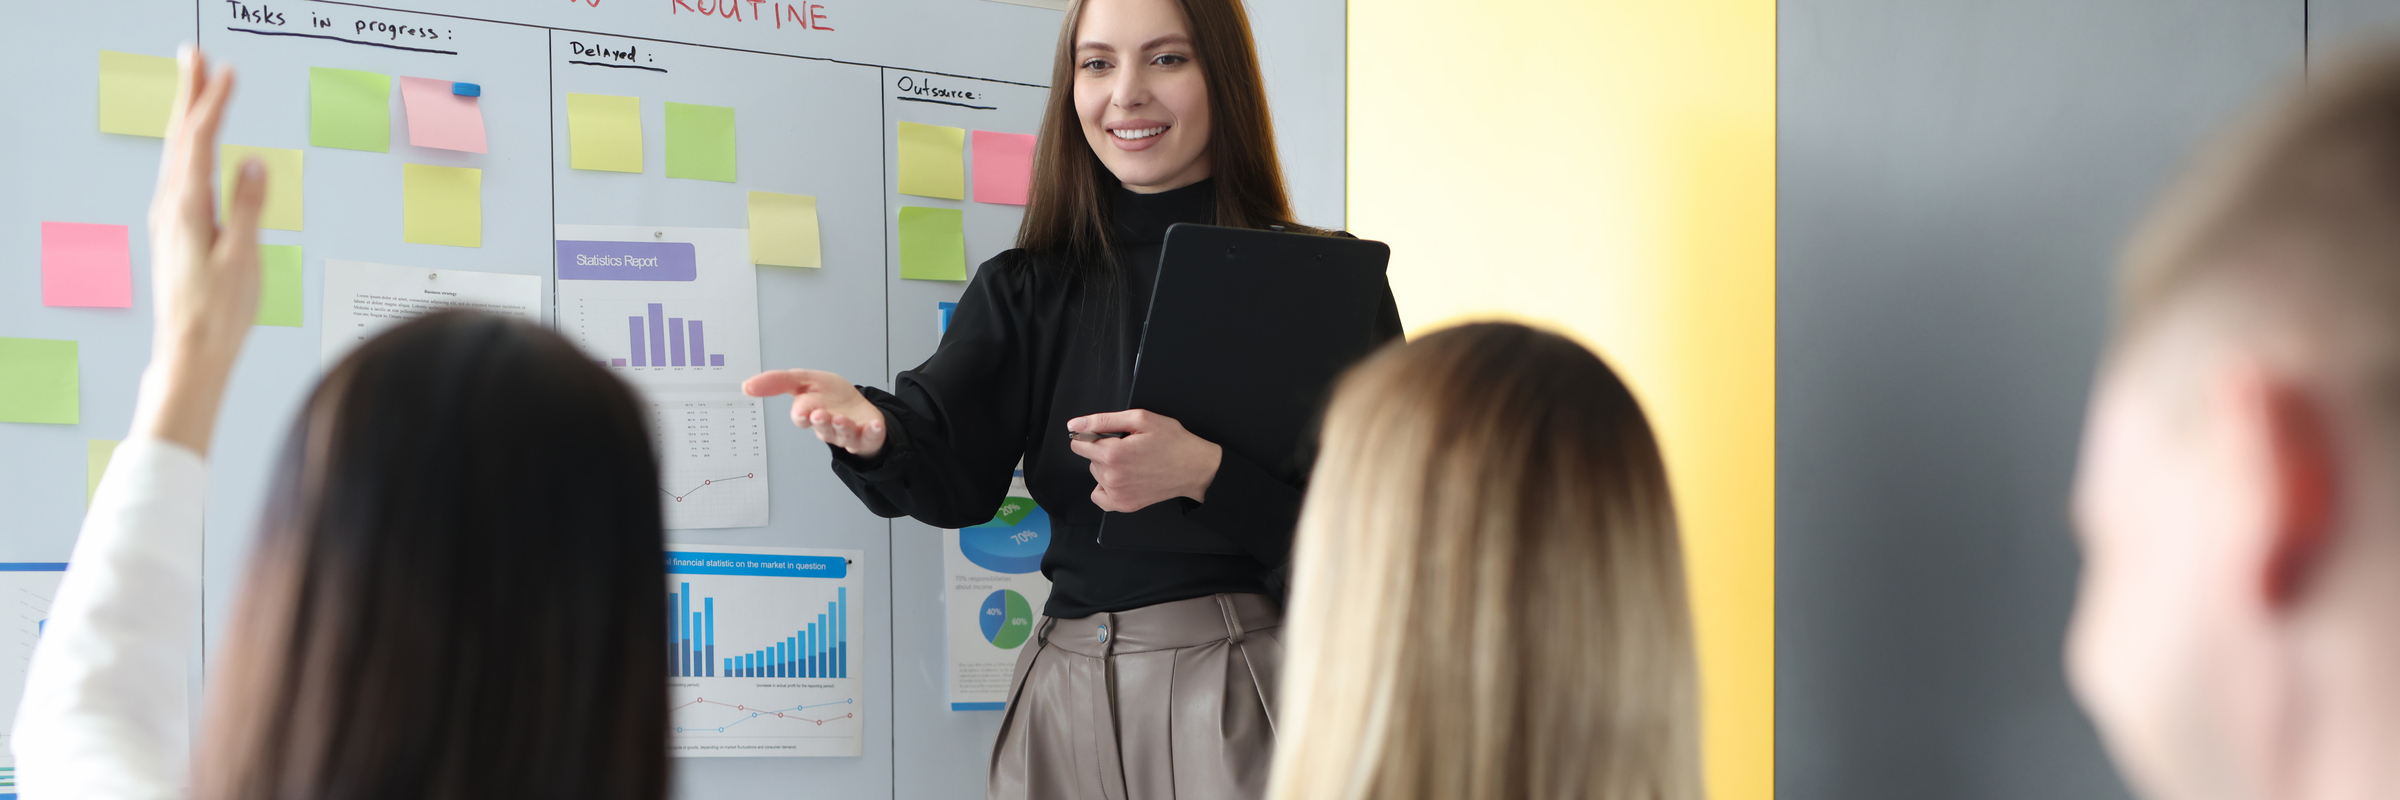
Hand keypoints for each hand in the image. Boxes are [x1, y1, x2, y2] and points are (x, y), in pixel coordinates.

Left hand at [132, 47, 265, 456]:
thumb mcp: (243, 257)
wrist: (191, 352)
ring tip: (196, 89)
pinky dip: (189, 147)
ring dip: (186, 116)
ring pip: (177, 153)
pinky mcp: (176, 231)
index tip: (228, 70)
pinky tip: (194, 148)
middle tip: (194, 56)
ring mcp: (170, 218)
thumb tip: (254, 163)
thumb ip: (248, 208)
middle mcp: (171, 207)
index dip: (214, 102)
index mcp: (187, 208)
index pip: (199, 141)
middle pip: (179, 137)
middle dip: (189, 94)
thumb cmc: (219, 313)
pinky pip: (180, 174)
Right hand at [742, 369, 887, 457]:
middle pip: (822, 428)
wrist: (858, 407)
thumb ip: (777, 381)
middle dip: (821, 421)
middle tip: (820, 414)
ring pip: (843, 434)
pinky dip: (873, 432)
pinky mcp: (868, 436)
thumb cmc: (830, 395)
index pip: (802, 416)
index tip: (802, 409)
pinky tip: (875, 425)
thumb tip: (746, 386)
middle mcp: (828, 427)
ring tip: (841, 418)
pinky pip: (870, 438)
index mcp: (811, 414)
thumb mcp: (803, 380)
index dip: (802, 413)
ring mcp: (848, 433)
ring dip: (842, 427)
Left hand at [1067, 409, 1221, 511]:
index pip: (1079, 444)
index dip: (1091, 435)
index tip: (1106, 435)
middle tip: (1129, 447)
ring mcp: (1117, 494)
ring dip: (1108, 467)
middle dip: (1104, 450)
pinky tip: (1122, 478)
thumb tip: (1075, 425)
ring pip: (1096, 475)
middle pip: (1089, 459)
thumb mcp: (1140, 419)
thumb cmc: (1172, 441)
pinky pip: (1099, 497)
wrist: (1194, 467)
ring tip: (1132, 462)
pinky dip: (1106, 487)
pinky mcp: (1124, 505)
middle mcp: (1112, 477)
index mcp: (1113, 454)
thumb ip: (1103, 420)